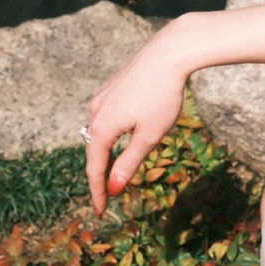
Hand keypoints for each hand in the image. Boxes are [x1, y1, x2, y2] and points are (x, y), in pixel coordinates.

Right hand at [84, 23, 191, 214]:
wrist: (169, 53)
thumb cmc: (162, 96)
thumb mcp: (149, 136)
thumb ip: (129, 163)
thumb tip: (113, 188)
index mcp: (102, 127)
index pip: (95, 169)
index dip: (98, 192)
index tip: (100, 212)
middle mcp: (96, 111)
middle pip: (95, 150)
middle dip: (100, 174)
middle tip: (106, 197)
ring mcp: (103, 97)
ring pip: (101, 132)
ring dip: (106, 152)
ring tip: (112, 170)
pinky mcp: (113, 86)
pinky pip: (108, 117)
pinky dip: (112, 134)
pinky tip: (122, 135)